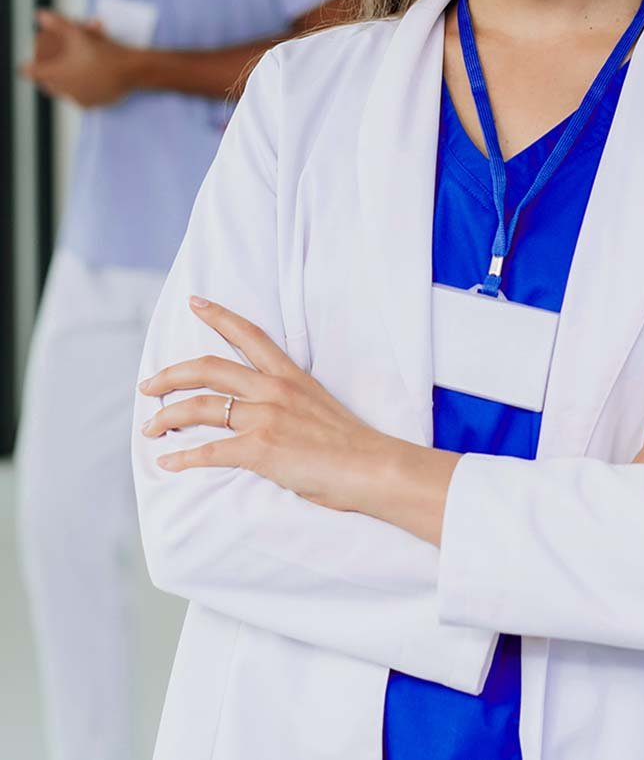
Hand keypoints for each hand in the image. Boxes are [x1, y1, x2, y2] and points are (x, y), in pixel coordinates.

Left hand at [18, 9, 137, 106]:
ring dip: (63, 81)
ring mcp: (75, 99)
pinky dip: (79, 90)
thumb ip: (58, 24)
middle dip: (47, 73)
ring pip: (61, 91)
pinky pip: (77, 98)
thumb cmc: (104, 51)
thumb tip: (40, 14)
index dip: (29, 66)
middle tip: (54, 62)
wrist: (131, 70)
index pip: (29, 72)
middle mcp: (62, 89)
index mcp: (55, 73)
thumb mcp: (79, 33)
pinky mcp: (89, 105)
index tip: (33, 61)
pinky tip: (85, 81)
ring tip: (72, 70)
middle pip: (45, 82)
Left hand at [139, 297, 390, 513]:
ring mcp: (266, 417)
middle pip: (208, 368)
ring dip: (168, 415)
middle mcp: (274, 389)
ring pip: (201, 406)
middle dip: (170, 374)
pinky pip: (210, 450)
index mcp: (289, 376)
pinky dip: (184, 458)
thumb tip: (263, 412)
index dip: (219, 316)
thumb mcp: (318, 405)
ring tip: (150, 426)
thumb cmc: (349, 444)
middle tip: (148, 384)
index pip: (249, 335)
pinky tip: (169, 463)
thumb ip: (288, 402)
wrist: (371, 466)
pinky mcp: (261, 448)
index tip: (195, 302)